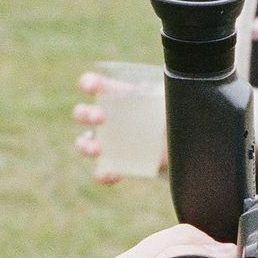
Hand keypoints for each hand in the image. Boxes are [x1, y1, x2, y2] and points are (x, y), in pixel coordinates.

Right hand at [75, 69, 164, 186]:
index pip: (94, 85)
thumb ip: (161, 95)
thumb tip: (156, 91)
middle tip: (101, 117)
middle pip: (82, 114)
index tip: (90, 86)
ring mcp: (105, 143)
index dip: (88, 83)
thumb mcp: (166, 101)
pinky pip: (102, 172)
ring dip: (86, 146)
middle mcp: (103, 118)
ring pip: (84, 143)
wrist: (174, 144)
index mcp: (114, 96)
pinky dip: (104, 175)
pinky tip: (112, 174)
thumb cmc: (164, 114)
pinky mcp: (114, 165)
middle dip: (86, 114)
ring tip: (97, 150)